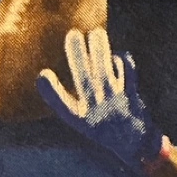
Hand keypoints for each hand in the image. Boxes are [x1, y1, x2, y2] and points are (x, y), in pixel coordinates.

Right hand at [37, 28, 164, 166]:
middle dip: (77, 57)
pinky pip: (128, 74)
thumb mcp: (82, 119)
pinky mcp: (132, 97)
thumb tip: (51, 71)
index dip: (51, 91)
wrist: (134, 144)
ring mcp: (116, 104)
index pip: (62, 105)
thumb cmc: (102, 127)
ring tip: (96, 33)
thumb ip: (69, 98)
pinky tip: (117, 55)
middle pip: (85, 80)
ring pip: (107, 72)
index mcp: (81, 119)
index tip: (43, 74)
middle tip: (72, 34)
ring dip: (101, 51)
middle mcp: (97, 112)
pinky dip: (123, 62)